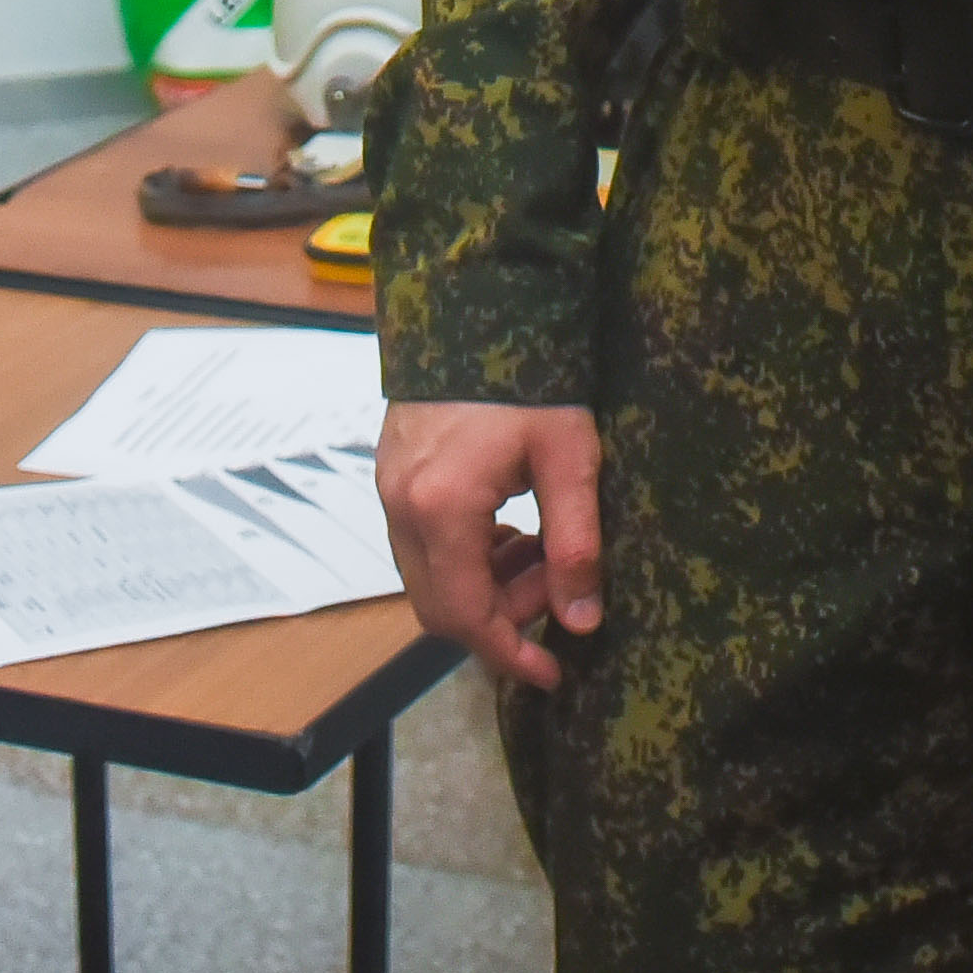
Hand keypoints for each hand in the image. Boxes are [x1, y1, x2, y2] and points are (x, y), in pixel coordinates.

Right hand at [375, 399, 599, 688]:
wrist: (479, 299)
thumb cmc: (532, 375)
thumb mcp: (569, 458)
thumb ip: (576, 543)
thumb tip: (582, 621)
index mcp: (442, 508)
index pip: (467, 615)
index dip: (509, 654)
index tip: (552, 674)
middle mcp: (402, 505)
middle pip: (441, 606)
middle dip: (502, 618)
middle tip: (558, 590)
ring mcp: (390, 488)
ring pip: (431, 576)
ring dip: (487, 585)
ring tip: (545, 553)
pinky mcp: (393, 472)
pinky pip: (423, 543)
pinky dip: (467, 555)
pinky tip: (512, 528)